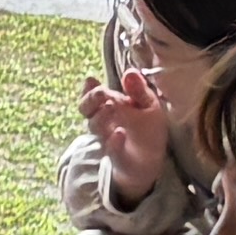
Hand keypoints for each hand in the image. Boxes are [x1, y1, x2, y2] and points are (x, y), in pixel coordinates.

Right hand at [80, 62, 171, 204]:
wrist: (149, 162)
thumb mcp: (148, 106)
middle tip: (102, 93)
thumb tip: (130, 71)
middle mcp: (103, 122)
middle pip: (86, 109)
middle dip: (91, 100)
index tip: (91, 80)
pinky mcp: (116, 155)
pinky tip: (119, 134)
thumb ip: (138, 90)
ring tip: (112, 107)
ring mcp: (107, 139)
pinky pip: (110, 149)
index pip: (92, 96)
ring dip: (102, 116)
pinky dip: (113, 141)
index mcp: (109, 107)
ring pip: (95, 126)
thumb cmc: (147, 131)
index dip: (89, 89)